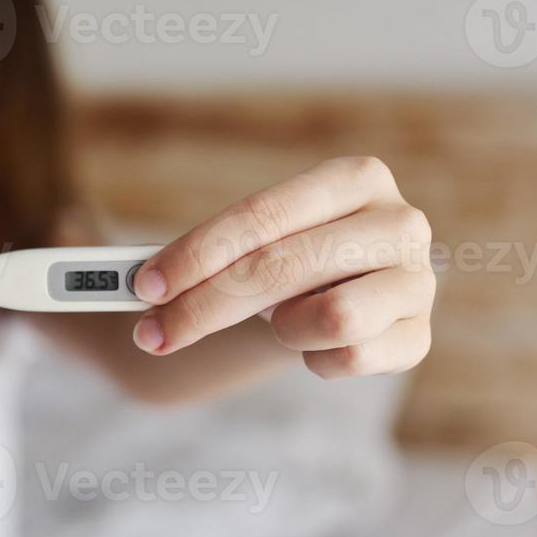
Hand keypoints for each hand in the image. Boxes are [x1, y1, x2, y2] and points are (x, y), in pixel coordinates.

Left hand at [130, 156, 434, 377]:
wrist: (338, 294)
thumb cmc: (284, 258)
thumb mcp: (248, 241)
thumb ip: (201, 252)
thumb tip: (116, 267)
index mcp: (355, 178)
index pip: (262, 215)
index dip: (197, 252)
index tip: (145, 285)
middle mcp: (399, 222)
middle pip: (283, 268)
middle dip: (206, 305)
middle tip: (153, 334)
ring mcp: (418, 281)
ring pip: (332, 317)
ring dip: (284, 327)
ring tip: (279, 320)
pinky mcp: (419, 337)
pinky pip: (350, 358)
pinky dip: (315, 358)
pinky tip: (314, 342)